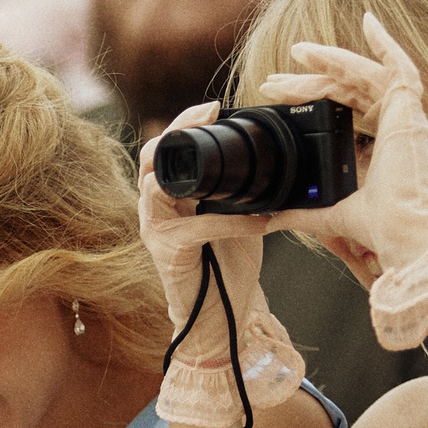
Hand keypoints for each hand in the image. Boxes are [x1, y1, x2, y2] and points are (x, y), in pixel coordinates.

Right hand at [136, 102, 304, 426]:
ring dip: (193, 168)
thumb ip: (241, 187)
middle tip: (209, 115)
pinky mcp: (168, 254)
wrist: (220, 319)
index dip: (185, 123)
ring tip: (224, 157)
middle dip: (178, 130)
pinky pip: (197, 226)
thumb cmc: (228, 266)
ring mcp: (156, 230)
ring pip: (157, 184)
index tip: (215, 107)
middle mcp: (155, 209)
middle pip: (151, 156)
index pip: (166, 147)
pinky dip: (229, 221)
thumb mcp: (237, 214)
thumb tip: (275, 156)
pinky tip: (259, 220)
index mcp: (171, 194)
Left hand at [252, 12, 427, 270]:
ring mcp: (407, 116)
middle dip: (310, 80)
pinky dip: (385, 44)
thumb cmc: (384, 226)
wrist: (408, 232)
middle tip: (275, 80)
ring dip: (332, 61)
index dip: (314, 95)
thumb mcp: (332, 213)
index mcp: (383, 146)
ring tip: (299, 53)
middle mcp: (397, 126)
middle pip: (349, 90)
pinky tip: (368, 22)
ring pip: (365, 75)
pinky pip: (399, 67)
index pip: (346, 108)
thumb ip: (304, 213)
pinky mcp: (410, 111)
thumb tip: (271, 220)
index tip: (281, 94)